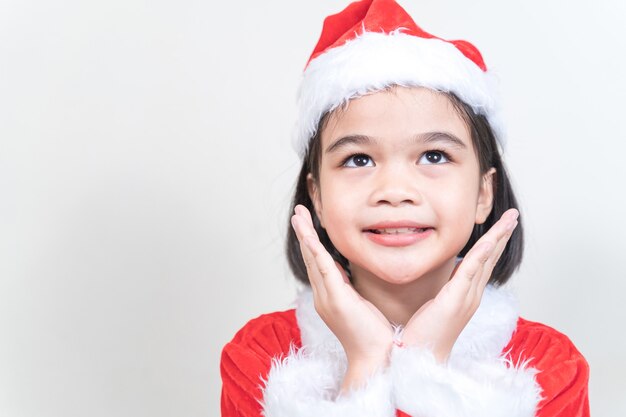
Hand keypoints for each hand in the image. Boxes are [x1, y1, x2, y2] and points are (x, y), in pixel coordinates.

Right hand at [291, 205, 393, 389]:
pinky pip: (322, 268)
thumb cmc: (374, 336)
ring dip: (305, 235)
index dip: (313, 244)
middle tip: (298, 213)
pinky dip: (314, 249)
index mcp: (330, 297)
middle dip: (303, 234)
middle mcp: (323, 296)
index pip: (318, 264)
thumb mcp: (361, 306)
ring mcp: (327, 297)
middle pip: (310, 258)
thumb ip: (352, 290)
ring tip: (298, 215)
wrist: (376, 358)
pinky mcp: (336, 298)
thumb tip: (349, 277)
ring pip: (312, 259)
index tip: (310, 225)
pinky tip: (309, 234)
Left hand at [401, 209, 519, 362]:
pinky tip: (489, 240)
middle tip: (513, 215)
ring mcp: (466, 298)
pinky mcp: (454, 300)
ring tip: (509, 219)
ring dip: (498, 238)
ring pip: (485, 261)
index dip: (492, 243)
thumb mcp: (435, 307)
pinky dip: (481, 255)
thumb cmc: (423, 335)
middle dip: (502, 235)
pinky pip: (470, 272)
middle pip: (490, 259)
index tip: (500, 226)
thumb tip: (439, 281)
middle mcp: (471, 295)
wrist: (420, 360)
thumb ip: (442, 292)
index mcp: (466, 295)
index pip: (482, 263)